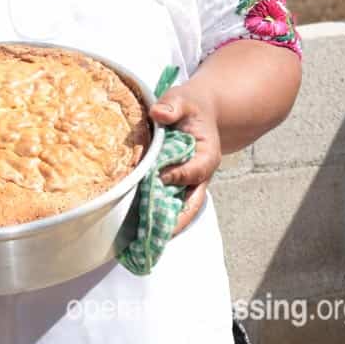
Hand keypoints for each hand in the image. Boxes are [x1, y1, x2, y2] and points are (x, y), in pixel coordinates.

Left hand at [148, 85, 223, 236]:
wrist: (197, 112)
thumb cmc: (189, 107)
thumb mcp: (183, 100)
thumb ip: (173, 106)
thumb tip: (159, 114)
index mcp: (207, 156)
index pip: (194, 172)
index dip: (178, 175)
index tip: (159, 176)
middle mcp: (200, 175)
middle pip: (191, 203)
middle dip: (175, 221)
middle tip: (154, 237)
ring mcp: (188, 183)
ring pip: (180, 208)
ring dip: (164, 224)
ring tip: (144, 243)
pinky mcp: (175, 184)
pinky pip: (169, 203)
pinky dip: (157, 215)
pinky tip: (137, 228)